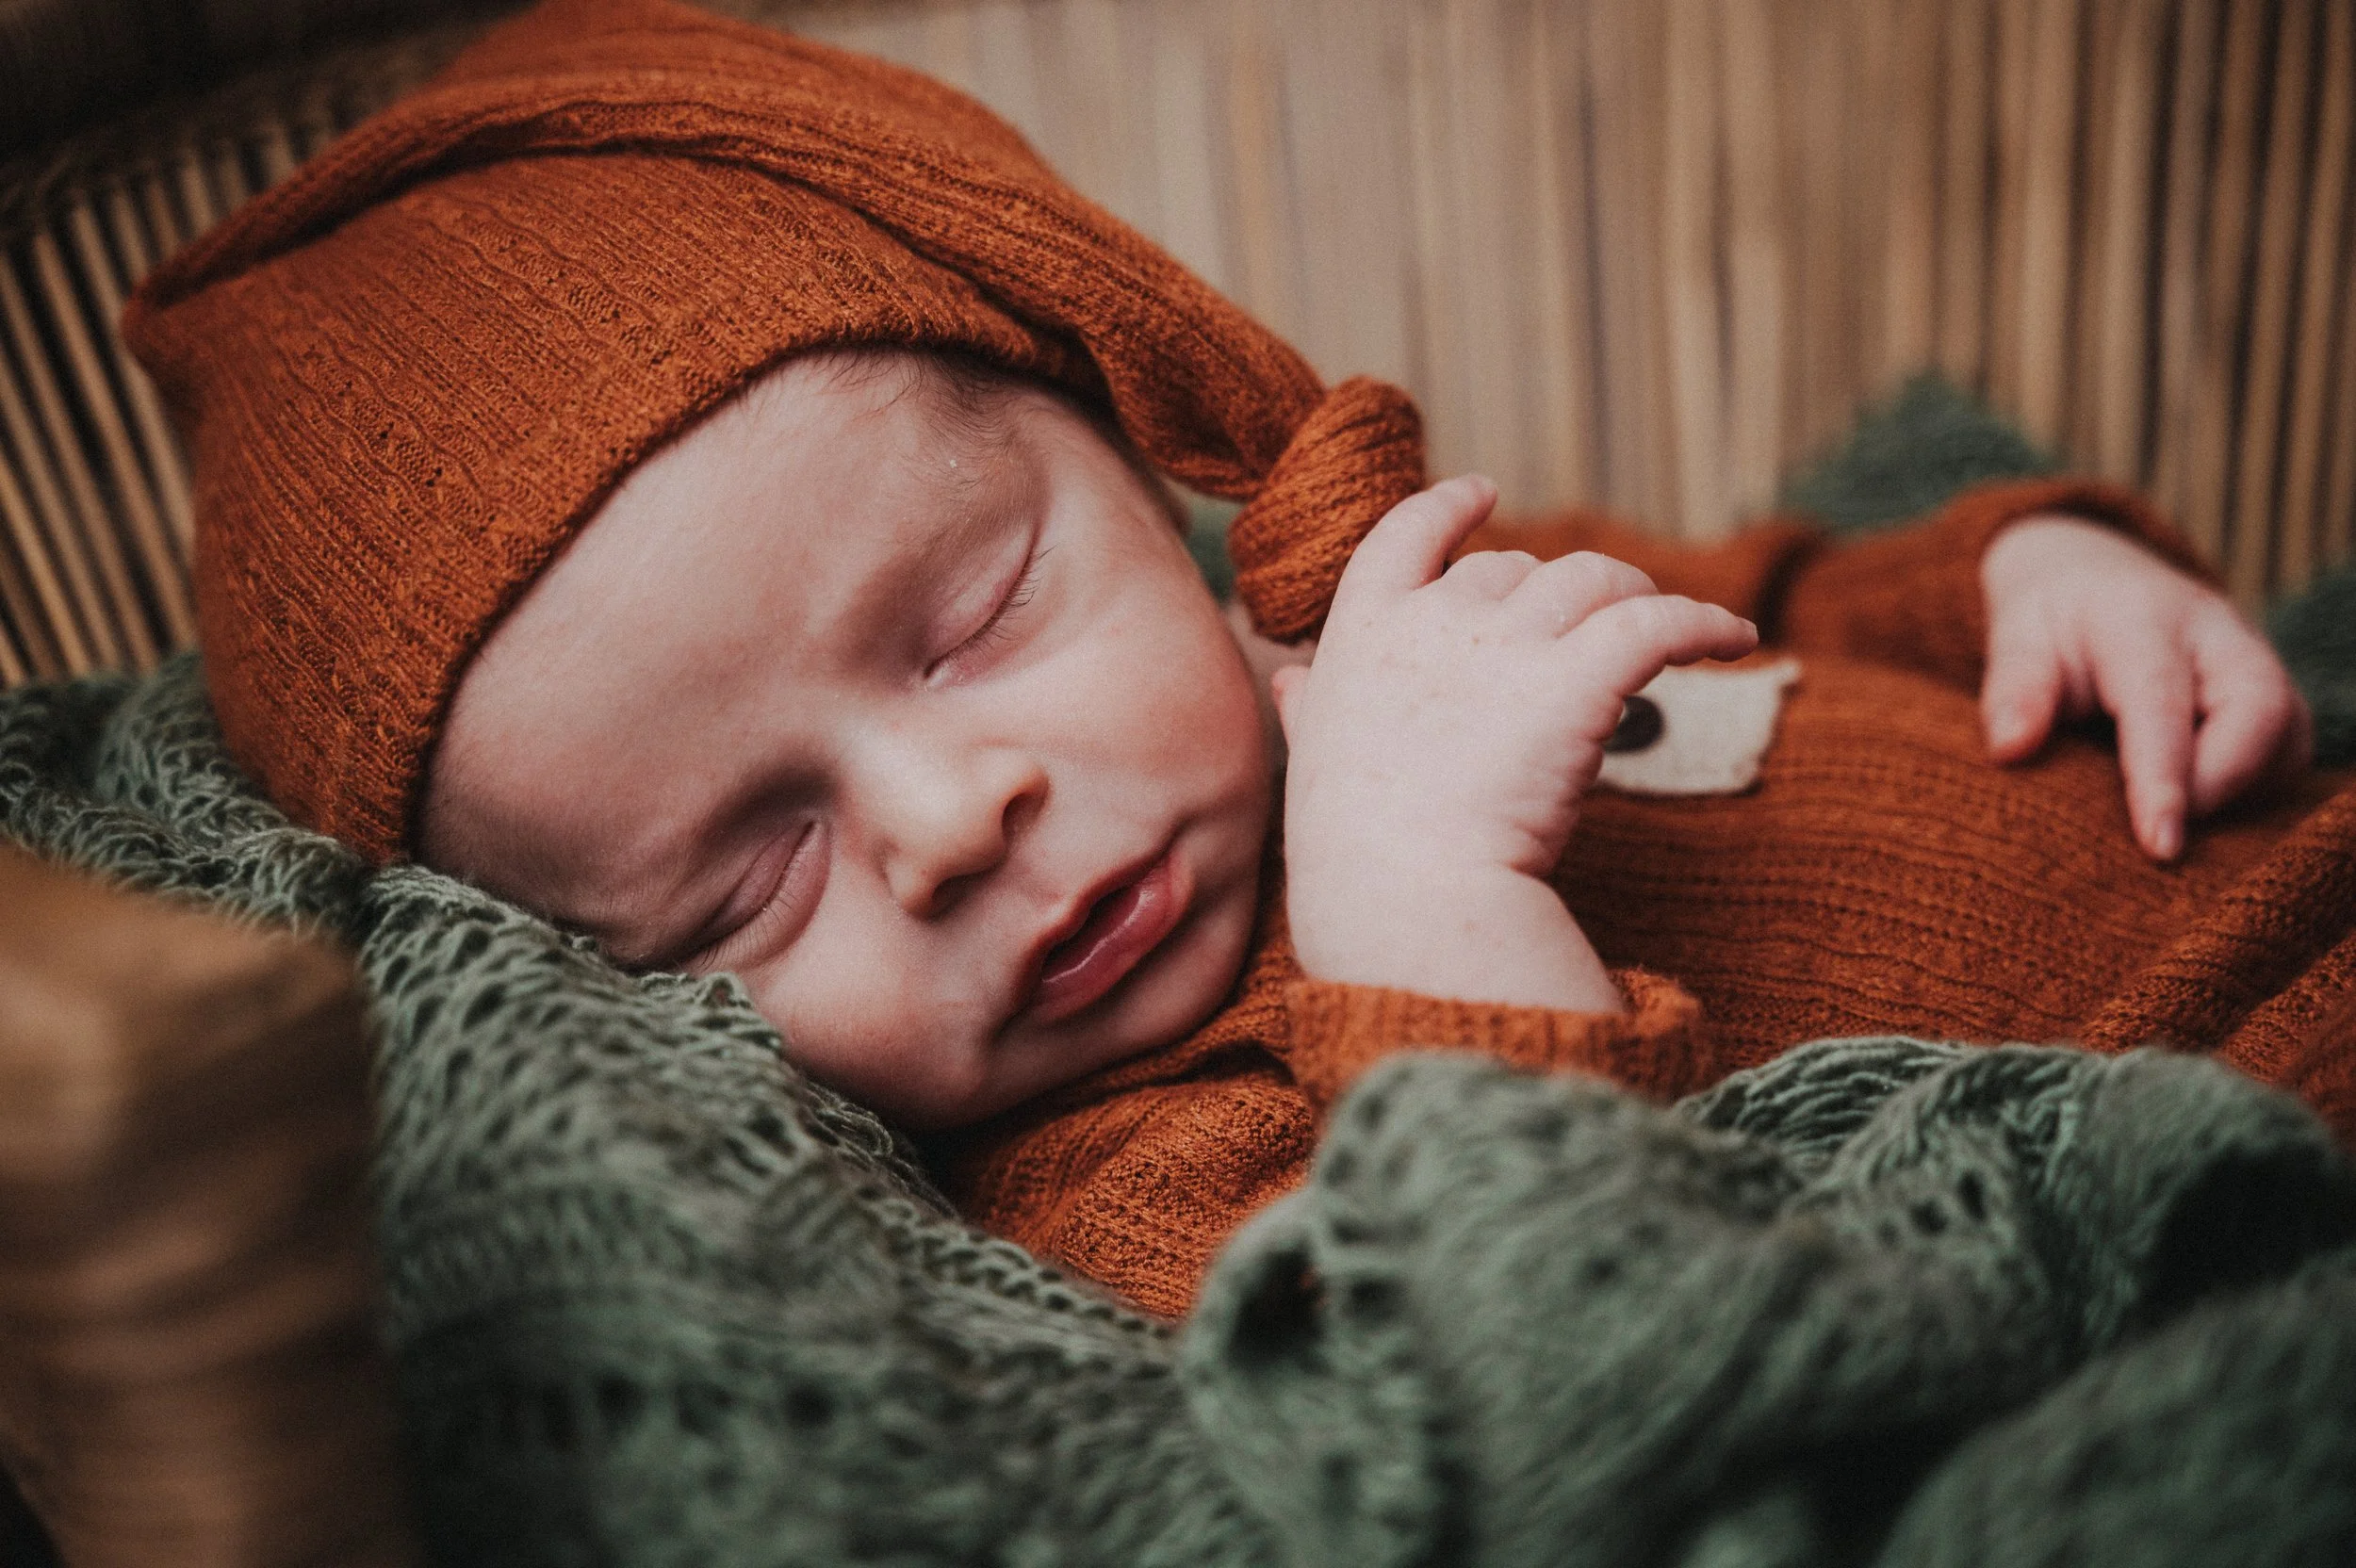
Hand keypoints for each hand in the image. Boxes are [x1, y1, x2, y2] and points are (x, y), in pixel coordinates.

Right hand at [1271, 475, 1757, 1010]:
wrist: (1404, 894)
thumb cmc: (1355, 846)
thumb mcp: (1313, 757)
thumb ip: (1310, 707)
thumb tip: (1291, 680)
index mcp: (1363, 634)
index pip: (1403, 535)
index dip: (1447, 508)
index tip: (1481, 491)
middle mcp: (1436, 621)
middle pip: (1514, 569)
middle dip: (1554, 591)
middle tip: (1591, 627)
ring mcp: (1506, 646)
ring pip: (1593, 580)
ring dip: (1633, 592)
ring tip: (1668, 624)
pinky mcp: (1577, 680)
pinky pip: (1658, 624)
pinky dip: (1705, 622)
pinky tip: (1735, 637)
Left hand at [1980, 514, 2312, 860]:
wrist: (2095, 580)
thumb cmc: (2053, 622)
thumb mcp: (2016, 637)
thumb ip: (2014, 690)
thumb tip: (2009, 750)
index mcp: (2143, 619)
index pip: (2163, 701)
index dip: (2164, 778)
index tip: (2160, 844)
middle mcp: (2216, 636)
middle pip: (2260, 712)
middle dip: (2222, 785)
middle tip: (2164, 840)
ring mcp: (2254, 662)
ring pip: (2288, 735)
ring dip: (2242, 793)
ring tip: (2175, 823)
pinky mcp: (2271, 694)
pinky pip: (2288, 750)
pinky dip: (2253, 790)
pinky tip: (2200, 809)